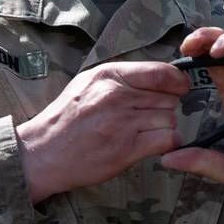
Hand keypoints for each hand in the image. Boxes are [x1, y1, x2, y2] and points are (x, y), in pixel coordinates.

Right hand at [15, 61, 189, 202]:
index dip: (178, 81)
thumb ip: (122, 76)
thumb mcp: (89, 82)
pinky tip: (153, 144)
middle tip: (150, 114)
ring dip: (164, 127)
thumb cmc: (68, 117)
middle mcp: (116, 96)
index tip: (180, 88)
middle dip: (166, 106)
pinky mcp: (126, 149)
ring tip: (145, 131)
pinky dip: (166, 144)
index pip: (161, 72)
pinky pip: (166, 140)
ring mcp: (122, 123)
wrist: (44, 151)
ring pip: (169, 119)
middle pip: (169, 97)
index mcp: (108, 76)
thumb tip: (159, 75)